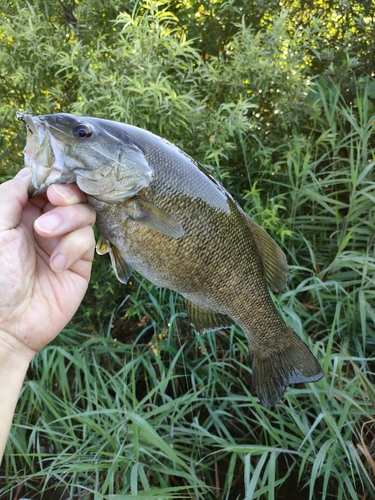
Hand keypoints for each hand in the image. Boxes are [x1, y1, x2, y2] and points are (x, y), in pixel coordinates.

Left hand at [0, 168, 95, 359]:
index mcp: (22, 213)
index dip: (55, 179)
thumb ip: (13, 194)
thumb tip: (33, 172)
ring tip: (46, 237)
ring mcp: (65, 242)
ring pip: (84, 213)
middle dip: (65, 196)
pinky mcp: (81, 261)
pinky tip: (57, 264)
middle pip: (72, 194)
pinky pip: (88, 240)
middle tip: (53, 202)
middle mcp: (46, 224)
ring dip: (67, 220)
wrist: (7, 324)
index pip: (48, 184)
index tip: (51, 185)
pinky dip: (73, 247)